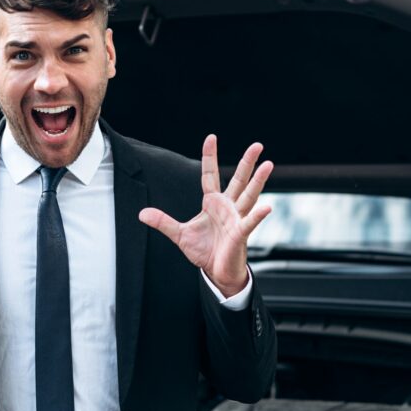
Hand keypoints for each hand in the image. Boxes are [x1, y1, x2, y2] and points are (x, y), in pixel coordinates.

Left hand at [139, 135, 272, 296]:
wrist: (217, 272)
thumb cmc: (204, 251)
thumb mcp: (179, 235)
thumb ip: (163, 222)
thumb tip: (142, 213)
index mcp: (213, 203)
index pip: (210, 175)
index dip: (210, 156)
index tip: (211, 138)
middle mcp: (228, 206)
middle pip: (238, 179)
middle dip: (247, 162)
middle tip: (257, 144)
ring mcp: (236, 218)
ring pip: (249, 195)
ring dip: (258, 180)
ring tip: (268, 164)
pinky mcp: (240, 233)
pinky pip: (249, 222)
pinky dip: (258, 215)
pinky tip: (266, 208)